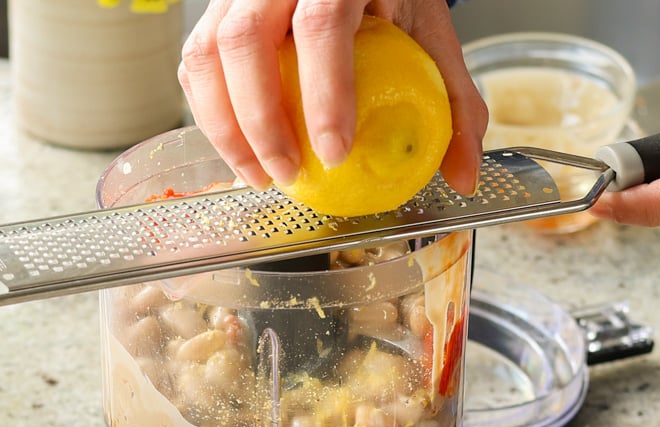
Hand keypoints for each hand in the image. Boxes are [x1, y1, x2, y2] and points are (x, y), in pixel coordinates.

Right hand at [177, 0, 487, 194]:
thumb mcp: (432, 36)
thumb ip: (455, 104)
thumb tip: (463, 176)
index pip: (321, 24)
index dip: (324, 93)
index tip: (335, 154)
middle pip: (245, 40)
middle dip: (260, 122)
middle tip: (289, 175)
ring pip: (207, 52)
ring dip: (225, 125)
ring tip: (258, 175)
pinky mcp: (215, 9)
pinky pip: (195, 61)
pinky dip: (210, 111)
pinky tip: (237, 149)